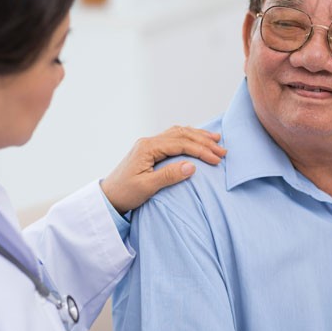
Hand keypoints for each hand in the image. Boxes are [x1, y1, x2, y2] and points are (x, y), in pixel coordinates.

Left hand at [100, 126, 226, 213]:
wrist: (108, 197)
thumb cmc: (125, 194)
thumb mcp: (146, 188)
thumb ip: (168, 176)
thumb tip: (192, 166)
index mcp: (147, 148)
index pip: (180, 144)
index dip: (200, 150)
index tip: (217, 159)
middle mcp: (148, 142)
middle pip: (181, 135)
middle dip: (203, 141)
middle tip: (222, 150)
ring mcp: (149, 144)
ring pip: (178, 133)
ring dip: (197, 136)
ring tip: (215, 140)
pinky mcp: (150, 150)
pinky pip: (172, 138)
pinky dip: (188, 138)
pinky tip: (197, 139)